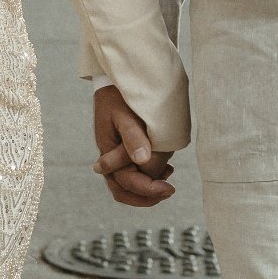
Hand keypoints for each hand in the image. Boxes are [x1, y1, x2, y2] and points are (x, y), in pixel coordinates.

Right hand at [90, 84, 175, 206]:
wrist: (116, 82)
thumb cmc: (118, 97)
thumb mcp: (124, 115)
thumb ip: (133, 138)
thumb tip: (142, 161)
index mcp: (107, 153)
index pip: (126, 182)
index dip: (148, 189)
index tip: (169, 188)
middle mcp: (111, 159)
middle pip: (125, 191)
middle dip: (148, 195)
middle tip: (170, 190)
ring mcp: (118, 156)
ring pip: (133, 184)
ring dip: (151, 184)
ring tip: (169, 172)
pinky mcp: (128, 151)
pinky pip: (138, 172)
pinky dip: (152, 174)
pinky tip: (166, 166)